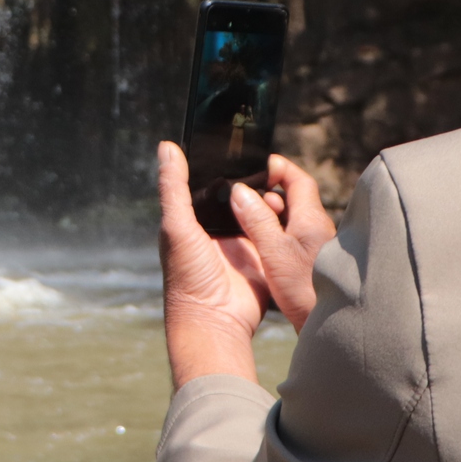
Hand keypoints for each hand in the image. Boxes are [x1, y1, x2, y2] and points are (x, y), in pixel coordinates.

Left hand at [158, 140, 268, 342]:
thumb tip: (167, 145)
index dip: (224, 164)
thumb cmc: (187, 275)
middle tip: (269, 158)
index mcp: (194, 220)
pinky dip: (285, 218)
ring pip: (262, 209)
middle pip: (240, 194)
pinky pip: (277, 231)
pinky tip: (293, 200)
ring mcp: (245, 242)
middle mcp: (219, 229)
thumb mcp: (176, 226)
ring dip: (271, 195)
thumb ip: (173, 188)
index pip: (211, 183)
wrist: (216, 320)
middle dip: (254, 178)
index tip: (240, 141)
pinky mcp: (266, 255)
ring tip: (281, 177)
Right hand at [225, 154, 334, 331]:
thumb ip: (257, 220)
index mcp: (312, 219)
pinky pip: (290, 241)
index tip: (260, 165)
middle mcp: (317, 230)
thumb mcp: (275, 252)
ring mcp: (315, 248)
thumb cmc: (306, 290)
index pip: (299, 180)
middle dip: (269, 195)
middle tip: (243, 197)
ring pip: (291, 222)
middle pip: (294, 200)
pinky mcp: (310, 267)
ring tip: (245, 222)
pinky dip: (274, 238)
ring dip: (269, 218)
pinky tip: (259, 249)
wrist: (329, 327)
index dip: (279, 168)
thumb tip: (240, 191)